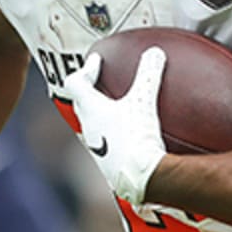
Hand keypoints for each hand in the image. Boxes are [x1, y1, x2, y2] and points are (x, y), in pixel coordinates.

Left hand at [65, 47, 167, 205]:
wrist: (141, 178)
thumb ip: (149, 74)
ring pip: (92, 124)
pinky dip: (113, 131)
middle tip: (101, 80)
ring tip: (117, 107)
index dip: (85, 69)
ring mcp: (97, 147)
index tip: (96, 61)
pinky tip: (130, 135)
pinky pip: (106, 141)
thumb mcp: (145, 101)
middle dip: (90, 89)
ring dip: (100, 112)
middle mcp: (89, 128)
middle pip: (81, 103)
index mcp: (91, 109)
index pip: (76, 83)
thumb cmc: (137, 137)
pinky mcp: (109, 162)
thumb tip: (155, 52)